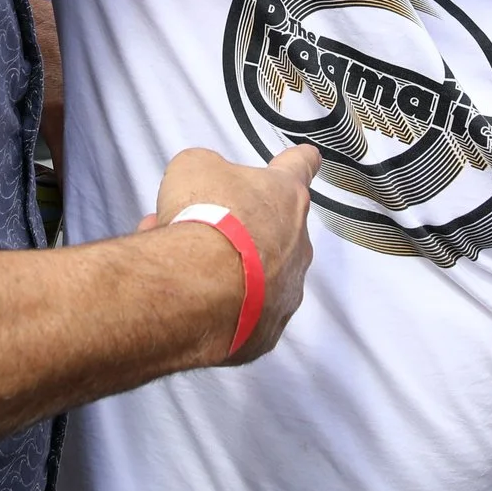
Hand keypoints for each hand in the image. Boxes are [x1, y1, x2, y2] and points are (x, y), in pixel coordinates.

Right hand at [147, 145, 320, 363]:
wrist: (197, 286)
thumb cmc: (204, 219)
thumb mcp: (194, 167)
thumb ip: (207, 169)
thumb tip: (203, 182)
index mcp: (286, 196)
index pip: (299, 167)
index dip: (300, 160)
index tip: (308, 158)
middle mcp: (296, 244)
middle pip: (274, 229)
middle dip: (240, 227)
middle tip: (200, 226)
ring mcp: (286, 293)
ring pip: (256, 276)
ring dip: (226, 269)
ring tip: (182, 267)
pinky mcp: (265, 333)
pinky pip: (243, 316)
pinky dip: (220, 308)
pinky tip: (190, 300)